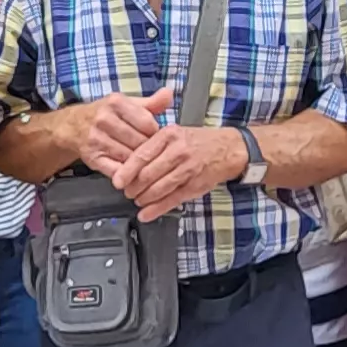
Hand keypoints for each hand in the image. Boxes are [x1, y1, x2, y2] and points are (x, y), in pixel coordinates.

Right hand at [69, 87, 175, 170]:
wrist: (72, 126)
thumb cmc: (105, 114)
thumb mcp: (127, 104)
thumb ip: (151, 102)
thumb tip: (169, 94)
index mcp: (115, 103)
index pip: (147, 123)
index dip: (156, 133)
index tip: (157, 138)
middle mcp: (104, 119)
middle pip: (139, 141)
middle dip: (148, 149)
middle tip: (154, 154)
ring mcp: (96, 139)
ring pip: (129, 157)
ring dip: (139, 163)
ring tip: (145, 163)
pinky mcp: (92, 157)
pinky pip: (116, 170)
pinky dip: (127, 174)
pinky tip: (132, 172)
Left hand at [106, 123, 238, 223]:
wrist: (229, 148)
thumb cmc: (198, 142)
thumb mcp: (175, 132)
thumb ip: (153, 144)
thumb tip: (129, 162)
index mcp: (169, 135)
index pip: (141, 155)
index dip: (126, 171)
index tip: (117, 181)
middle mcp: (178, 151)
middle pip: (147, 174)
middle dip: (133, 187)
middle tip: (127, 192)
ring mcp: (187, 169)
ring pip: (158, 188)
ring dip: (144, 199)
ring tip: (138, 200)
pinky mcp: (195, 185)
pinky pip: (171, 200)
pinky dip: (156, 209)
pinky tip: (147, 213)